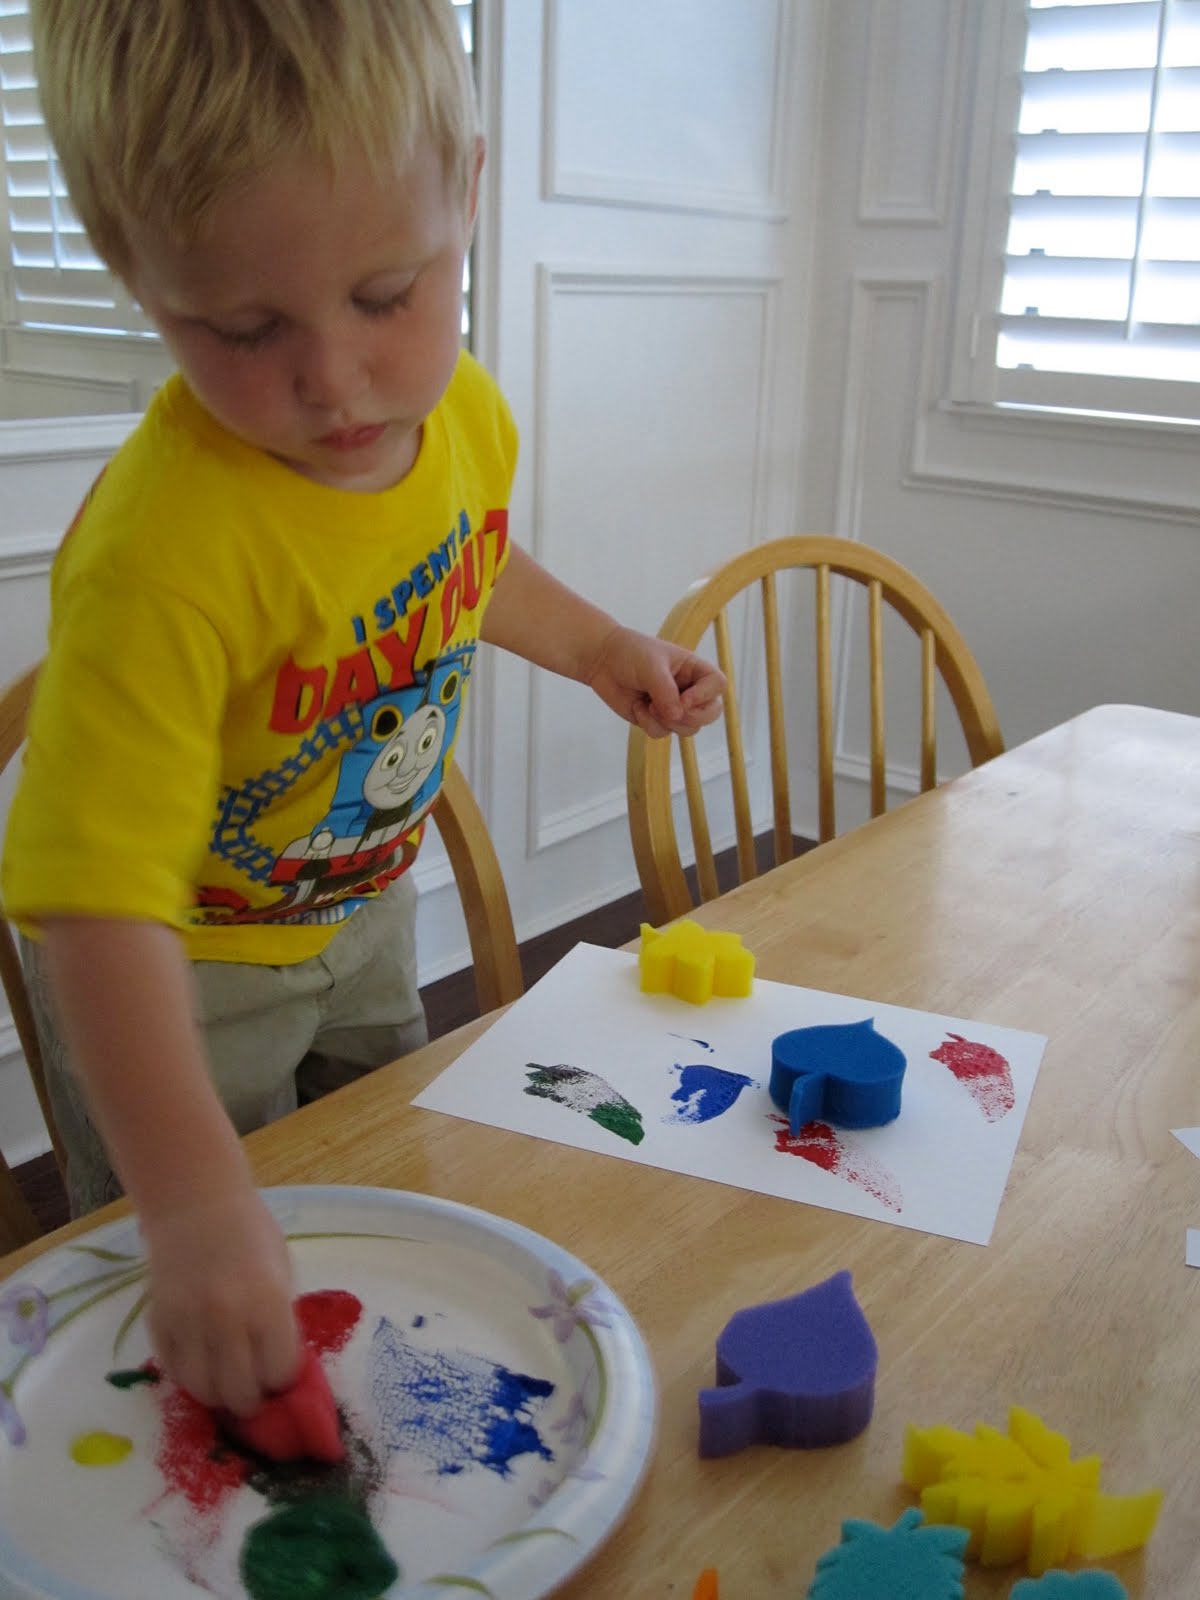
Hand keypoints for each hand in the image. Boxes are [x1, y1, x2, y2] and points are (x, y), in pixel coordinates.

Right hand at [141, 1184, 300, 1416]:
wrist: (197, 1203)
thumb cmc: (251, 1230)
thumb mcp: (282, 1270)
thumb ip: (281, 1318)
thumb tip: (280, 1366)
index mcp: (268, 1302)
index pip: (279, 1371)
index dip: (283, 1380)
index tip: (282, 1376)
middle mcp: (227, 1319)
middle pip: (240, 1392)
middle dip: (252, 1399)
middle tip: (255, 1392)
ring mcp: (189, 1323)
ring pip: (202, 1390)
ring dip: (217, 1395)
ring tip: (226, 1384)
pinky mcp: (159, 1322)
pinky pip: (172, 1370)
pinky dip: (187, 1376)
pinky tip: (200, 1365)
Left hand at [584, 625, 725, 737]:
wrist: (603, 660)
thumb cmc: (630, 654)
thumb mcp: (651, 667)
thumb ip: (666, 692)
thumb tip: (676, 717)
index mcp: (694, 669)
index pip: (718, 684)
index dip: (704, 696)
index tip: (682, 698)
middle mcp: (690, 689)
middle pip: (710, 713)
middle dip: (691, 717)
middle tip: (670, 713)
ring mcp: (674, 707)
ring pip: (688, 728)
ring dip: (666, 721)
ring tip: (647, 705)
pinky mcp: (657, 719)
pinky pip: (663, 733)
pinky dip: (649, 724)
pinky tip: (637, 707)